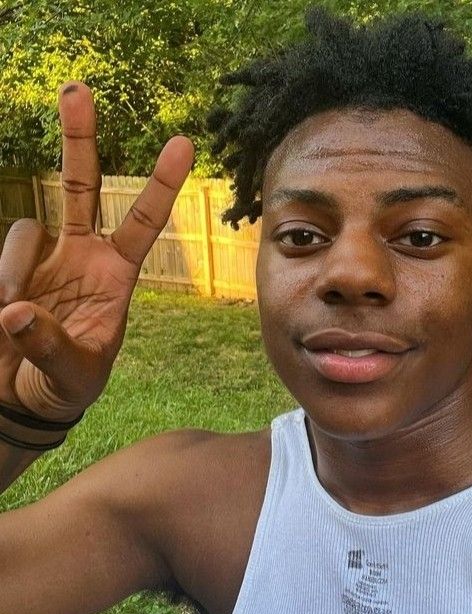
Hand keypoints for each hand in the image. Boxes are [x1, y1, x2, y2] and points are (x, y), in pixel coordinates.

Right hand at [0, 82, 193, 420]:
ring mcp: (43, 258)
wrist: (23, 397)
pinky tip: (4, 316)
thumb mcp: (71, 375)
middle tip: (77, 88)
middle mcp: (81, 256)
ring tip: (15, 319)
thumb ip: (49, 347)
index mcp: (116, 276)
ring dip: (18, 270)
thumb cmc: (65, 387)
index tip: (183, 142)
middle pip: (80, 186)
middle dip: (79, 139)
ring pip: (26, 228)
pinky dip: (4, 279)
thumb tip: (15, 312)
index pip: (143, 221)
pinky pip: (4, 256)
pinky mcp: (9, 269)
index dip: (160, 183)